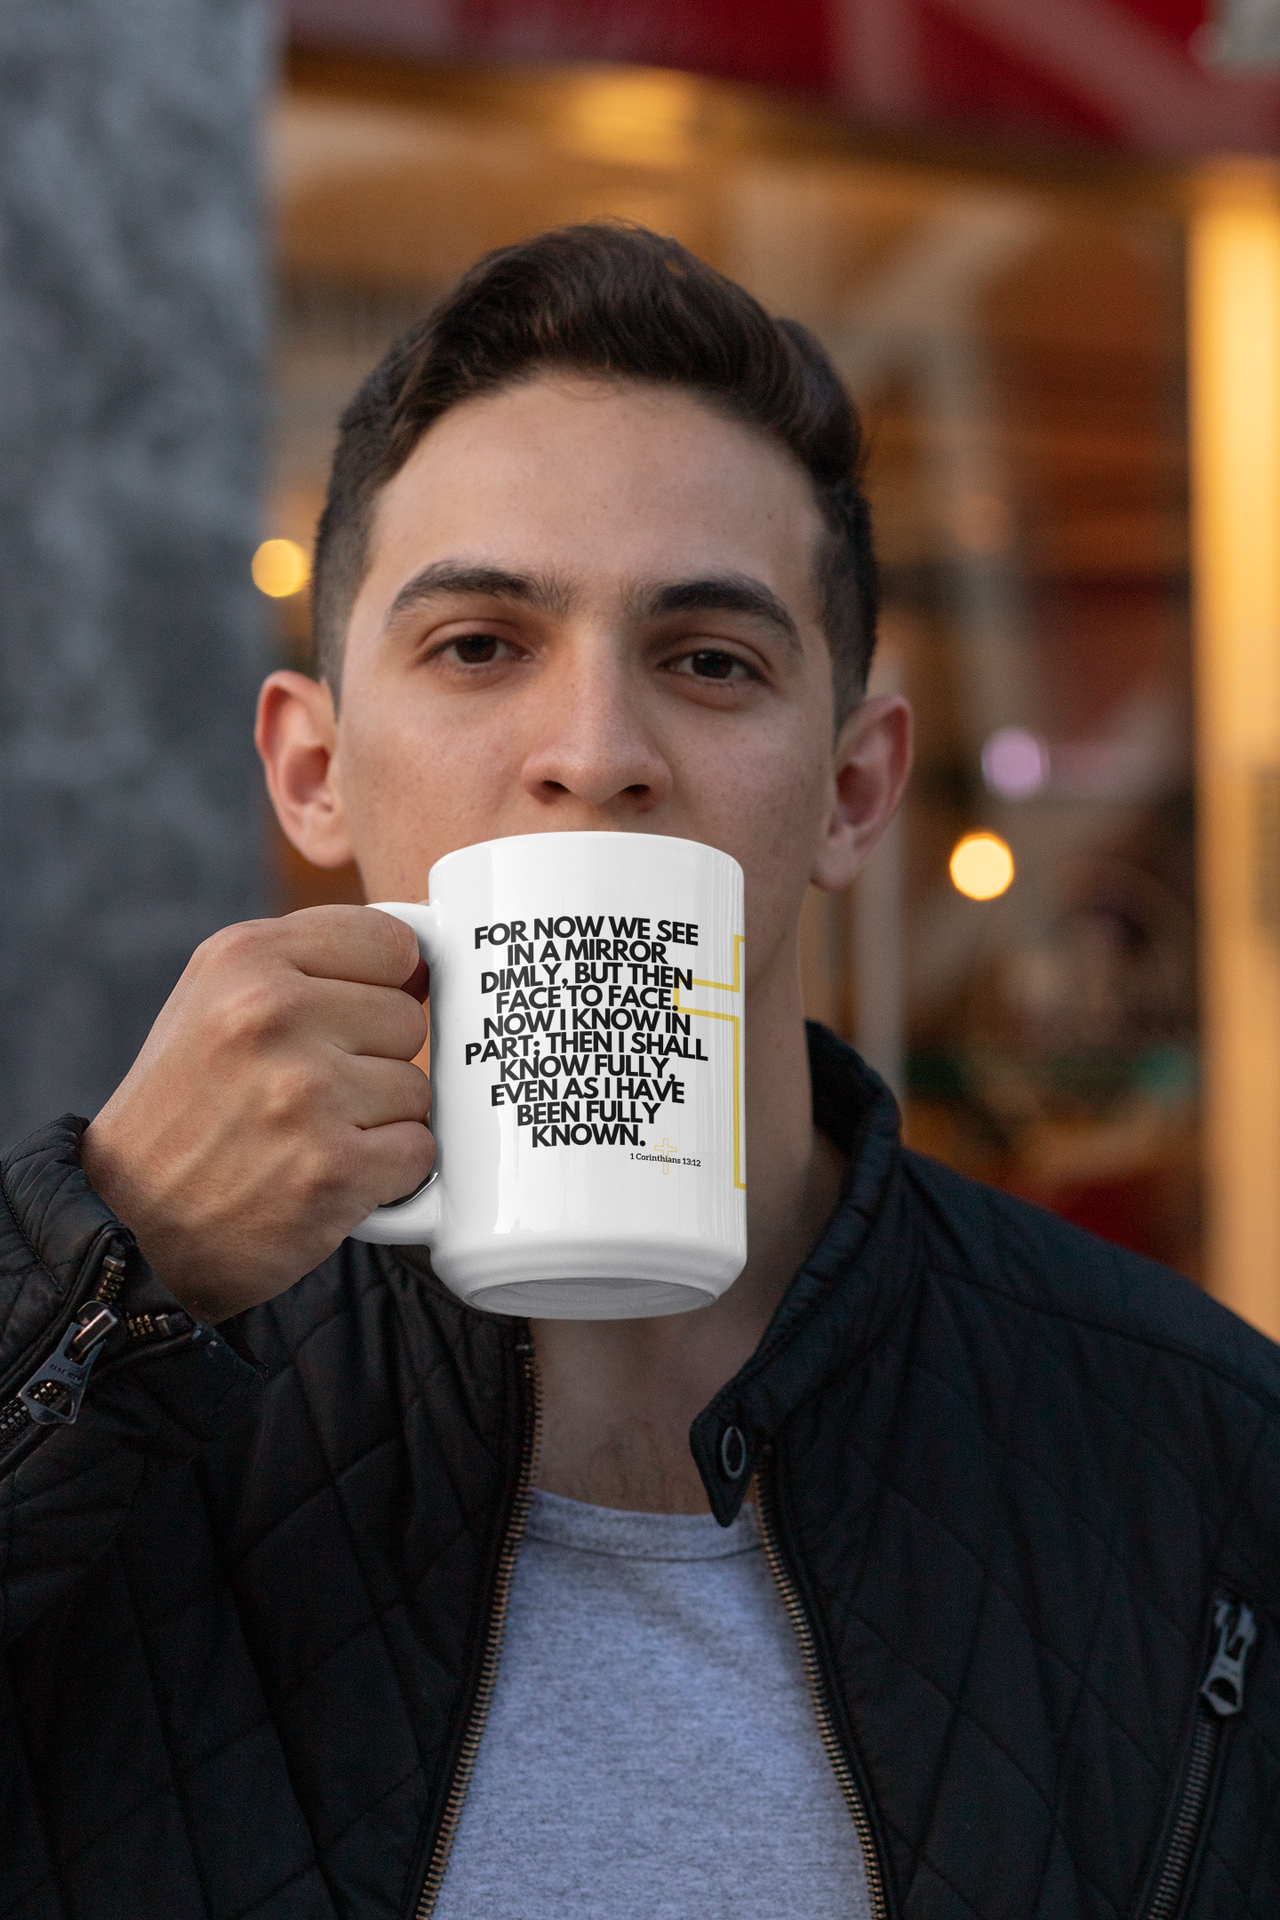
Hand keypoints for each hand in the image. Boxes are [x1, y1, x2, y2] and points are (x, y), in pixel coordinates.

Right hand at [81, 906, 431, 1320]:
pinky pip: (419, 1149)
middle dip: (373, 1058)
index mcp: (245, 957)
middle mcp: (272, 1014)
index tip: (347, 1018)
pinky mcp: (334, 1169)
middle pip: (407, 1017)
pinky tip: (328, 1173)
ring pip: (416, 1087)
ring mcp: (306, 1093)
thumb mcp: (217, 999)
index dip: (382, 986)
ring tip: (309, 1134)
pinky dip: (387, 1172)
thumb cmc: (186, 1107)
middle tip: (307, 1092)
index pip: (390, 943)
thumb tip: (423, 964)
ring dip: (379, 1120)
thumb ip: (310, 966)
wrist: (134, 1224)